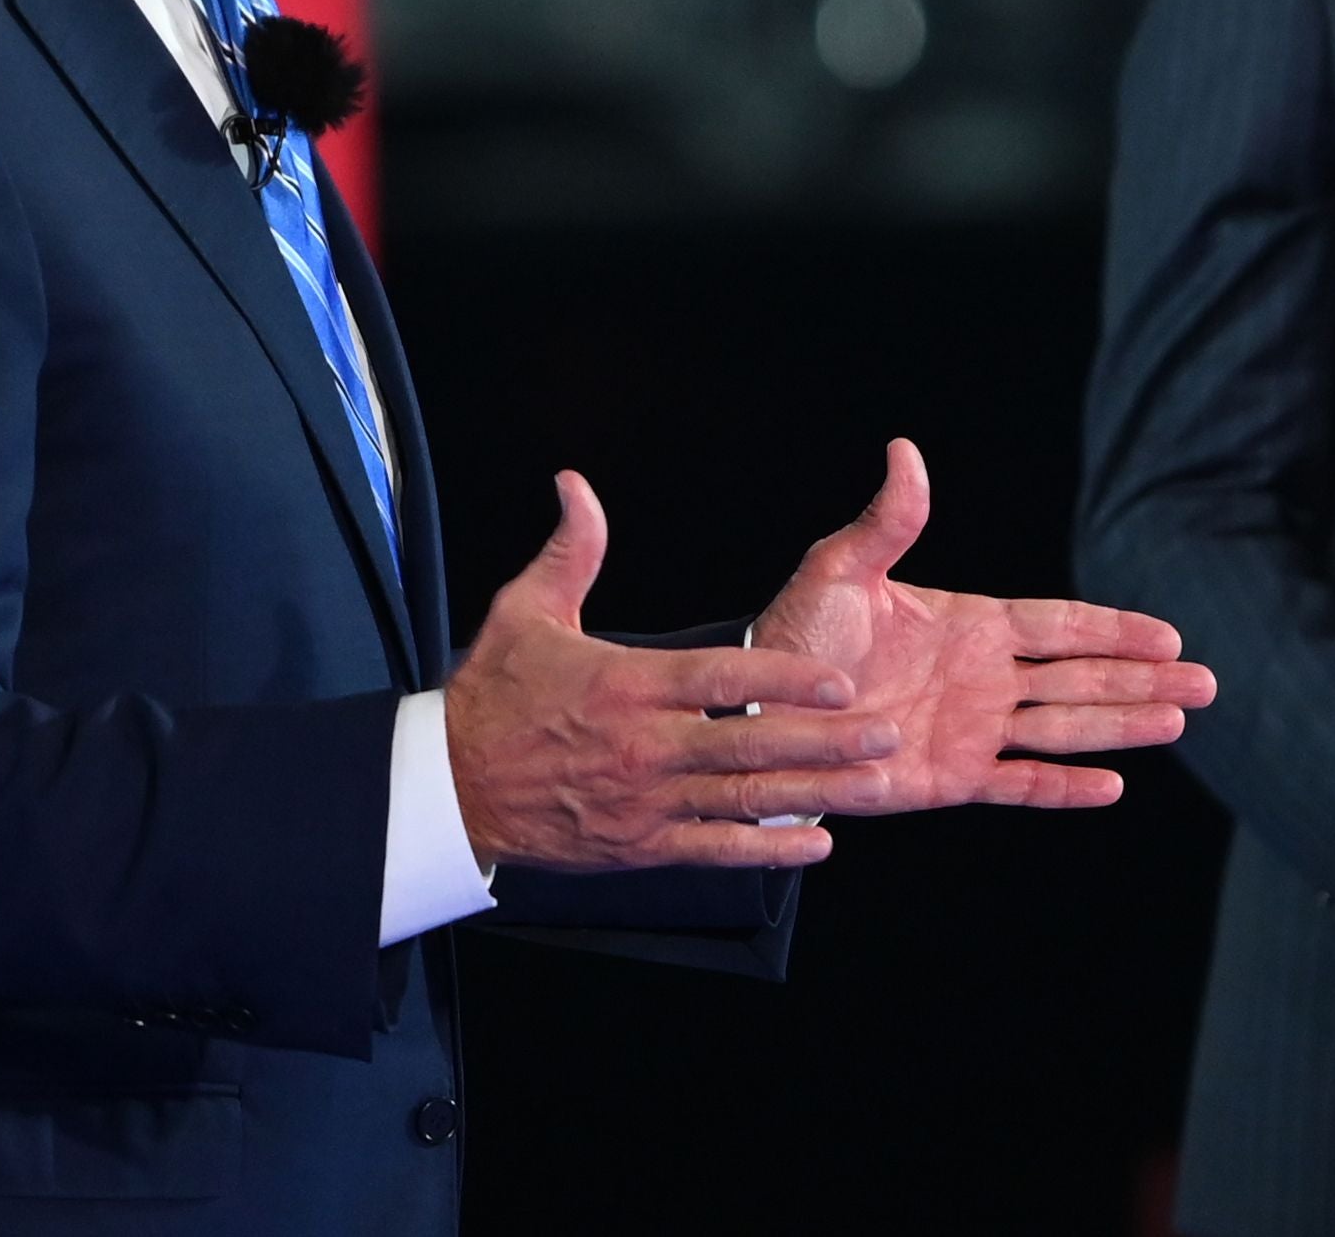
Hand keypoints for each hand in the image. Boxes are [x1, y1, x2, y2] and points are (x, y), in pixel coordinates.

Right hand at [446, 472, 901, 869]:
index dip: (785, 678)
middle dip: (824, 740)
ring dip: (814, 792)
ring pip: (744, 798)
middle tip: (885, 732)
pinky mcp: (640, 844)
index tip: (838, 679)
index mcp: (626, 684)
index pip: (720, 679)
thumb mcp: (525, 611)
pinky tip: (815, 840)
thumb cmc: (492, 695)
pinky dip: (766, 847)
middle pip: (749, 742)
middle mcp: (644, 746)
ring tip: (871, 783)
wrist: (449, 788)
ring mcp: (645, 801)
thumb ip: (570, 551)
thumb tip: (577, 484)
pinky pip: (714, 849)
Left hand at [750, 438, 1216, 812]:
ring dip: (1121, 726)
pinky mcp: (951, 778)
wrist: (758, 711)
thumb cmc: (795, 634)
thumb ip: (887, 522)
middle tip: (1206, 682)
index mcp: (969, 624)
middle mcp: (983, 678)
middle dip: (1142, 678)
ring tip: (1177, 720)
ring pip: (1064, 728)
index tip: (1168, 634)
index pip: (1058, 625)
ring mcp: (972, 729)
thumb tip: (905, 452)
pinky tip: (1112, 787)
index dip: (1113, 629)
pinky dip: (1063, 788)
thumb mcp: (839, 571)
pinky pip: (1019, 783)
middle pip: (1080, 677)